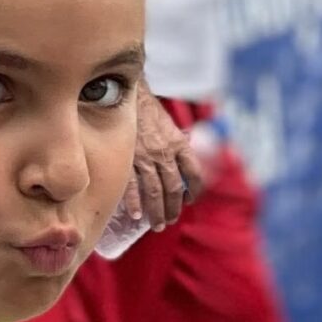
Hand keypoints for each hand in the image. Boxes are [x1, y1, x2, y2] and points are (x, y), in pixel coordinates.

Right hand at [129, 90, 202, 231]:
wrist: (126, 97)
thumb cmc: (147, 110)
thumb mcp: (169, 125)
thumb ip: (176, 143)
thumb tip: (182, 158)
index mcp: (179, 145)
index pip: (194, 173)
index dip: (195, 190)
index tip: (190, 201)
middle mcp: (165, 153)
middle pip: (174, 188)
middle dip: (173, 208)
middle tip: (170, 221)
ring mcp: (145, 158)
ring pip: (155, 191)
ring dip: (157, 211)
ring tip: (157, 224)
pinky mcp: (127, 160)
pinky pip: (132, 186)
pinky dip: (135, 202)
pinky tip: (136, 215)